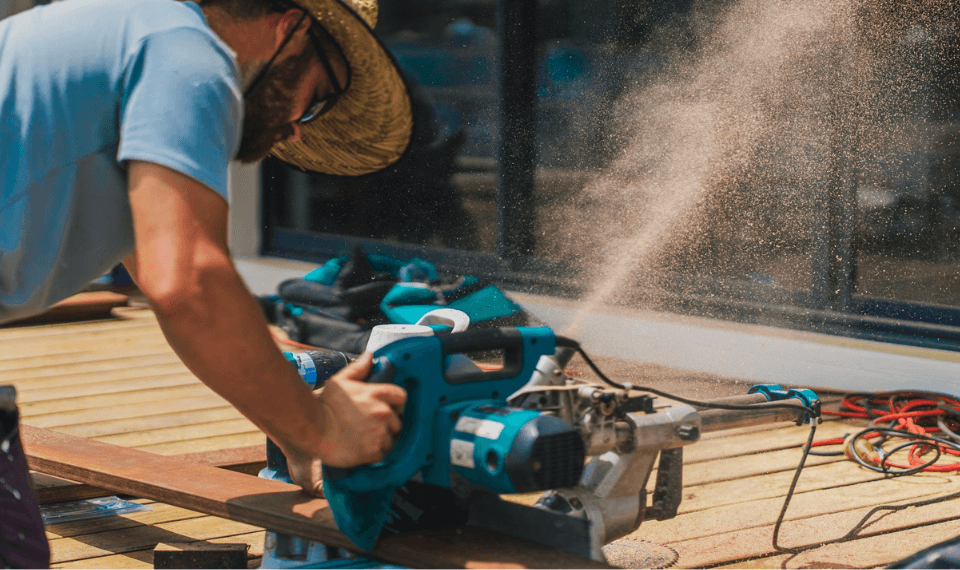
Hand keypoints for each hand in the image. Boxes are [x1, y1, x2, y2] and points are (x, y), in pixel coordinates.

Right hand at [285, 353, 405, 494]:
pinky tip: (360, 447)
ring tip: (363, 437)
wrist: (313, 429)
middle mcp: (383, 412)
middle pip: (398, 420)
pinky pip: (382, 453)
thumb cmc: (326, 404)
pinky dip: (373, 452)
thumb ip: (359, 368)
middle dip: (387, 424)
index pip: (401, 397)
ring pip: (391, 438)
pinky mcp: (374, 451)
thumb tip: (370, 356)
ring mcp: (380, 432)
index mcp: (378, 393)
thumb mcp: (341, 380)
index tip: (386, 408)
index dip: (395, 404)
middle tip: (369, 425)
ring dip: (381, 439)